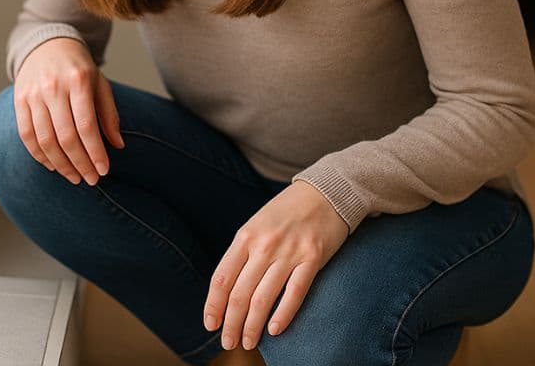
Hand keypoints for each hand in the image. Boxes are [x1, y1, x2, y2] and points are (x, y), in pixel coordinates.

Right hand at [13, 37, 124, 185]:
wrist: (47, 44)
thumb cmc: (79, 68)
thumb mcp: (100, 83)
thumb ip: (109, 113)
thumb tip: (118, 145)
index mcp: (77, 81)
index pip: (86, 125)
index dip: (95, 152)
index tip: (104, 171)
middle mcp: (53, 87)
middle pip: (65, 137)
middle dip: (80, 163)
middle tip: (91, 180)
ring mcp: (33, 94)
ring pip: (45, 140)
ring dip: (60, 165)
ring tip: (74, 177)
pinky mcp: (19, 100)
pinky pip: (26, 135)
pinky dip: (39, 155)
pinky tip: (53, 166)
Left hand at [204, 180, 349, 349]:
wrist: (325, 192)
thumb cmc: (287, 212)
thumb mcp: (257, 225)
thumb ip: (243, 252)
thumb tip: (227, 288)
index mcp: (245, 236)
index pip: (221, 278)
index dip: (213, 305)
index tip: (210, 324)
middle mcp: (264, 245)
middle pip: (240, 293)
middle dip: (231, 323)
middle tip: (228, 342)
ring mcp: (289, 252)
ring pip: (263, 298)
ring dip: (253, 325)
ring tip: (248, 342)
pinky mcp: (313, 258)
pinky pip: (294, 293)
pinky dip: (282, 314)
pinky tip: (274, 330)